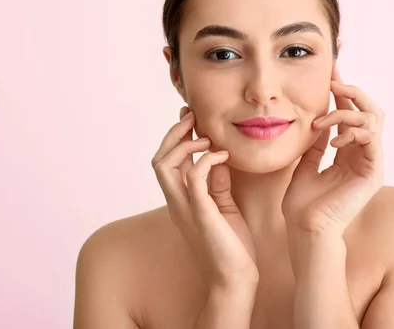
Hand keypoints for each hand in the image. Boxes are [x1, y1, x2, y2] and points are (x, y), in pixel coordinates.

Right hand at [151, 107, 257, 287]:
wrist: (235, 277)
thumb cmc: (231, 245)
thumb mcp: (223, 206)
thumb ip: (216, 183)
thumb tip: (217, 157)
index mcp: (181, 200)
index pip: (167, 162)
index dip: (174, 137)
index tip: (189, 117)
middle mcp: (177, 202)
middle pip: (159, 159)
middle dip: (173, 133)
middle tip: (192, 117)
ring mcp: (185, 208)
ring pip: (164, 165)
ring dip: (185, 144)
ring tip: (207, 139)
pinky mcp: (200, 213)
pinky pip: (193, 177)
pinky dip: (205, 160)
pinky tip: (222, 156)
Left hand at [282, 67, 384, 236]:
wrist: (305, 229)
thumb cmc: (302, 203)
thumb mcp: (306, 164)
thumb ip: (316, 143)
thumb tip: (318, 119)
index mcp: (348, 152)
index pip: (351, 113)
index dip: (343, 90)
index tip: (331, 70)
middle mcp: (363, 154)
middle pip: (369, 110)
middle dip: (352, 90)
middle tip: (332, 82)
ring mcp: (370, 162)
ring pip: (374, 119)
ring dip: (345, 112)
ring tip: (321, 121)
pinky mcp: (373, 172)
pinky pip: (372, 139)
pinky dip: (352, 132)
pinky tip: (333, 140)